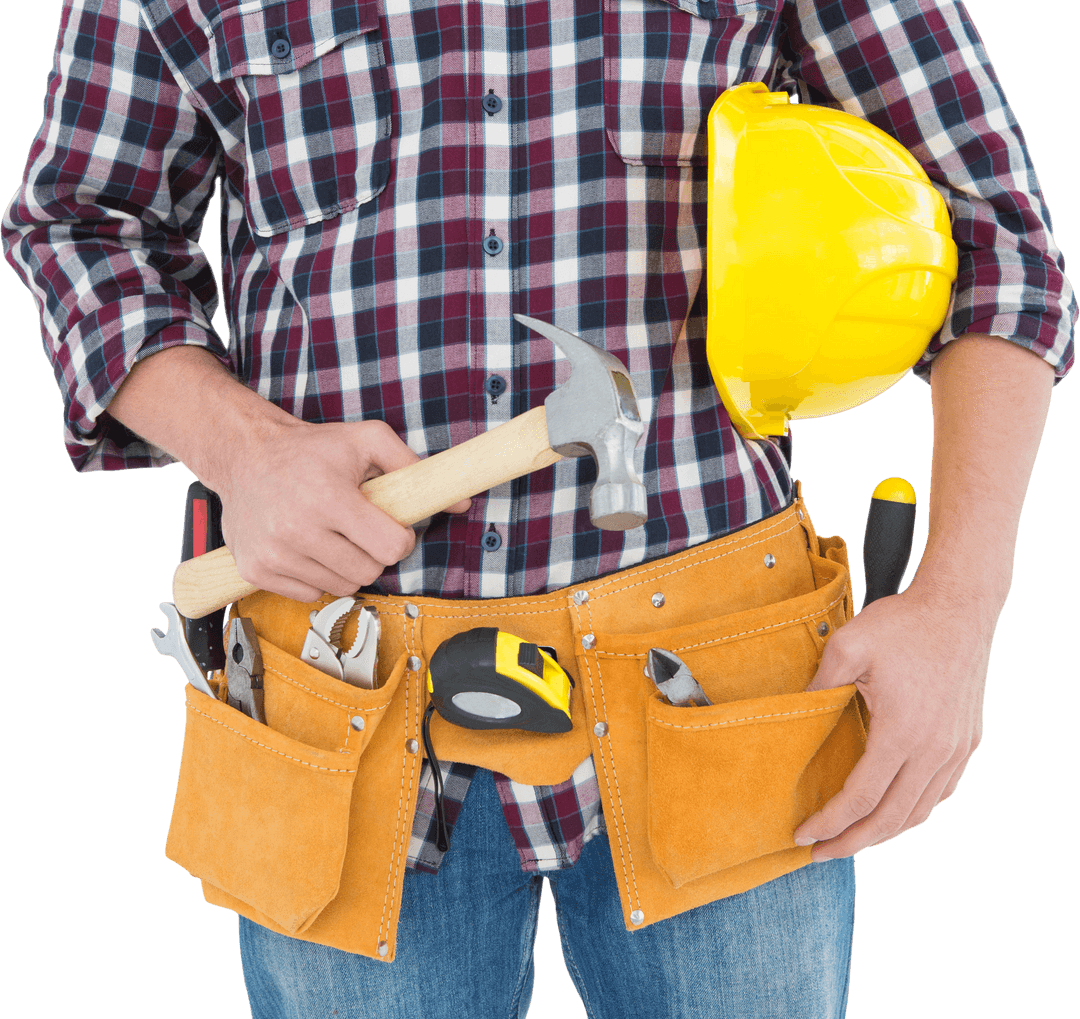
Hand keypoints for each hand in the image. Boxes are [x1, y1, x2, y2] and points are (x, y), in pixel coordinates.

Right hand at [216, 416, 468, 601]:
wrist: (244, 455)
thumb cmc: (310, 448)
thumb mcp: (367, 440)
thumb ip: (414, 467)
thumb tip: (460, 502)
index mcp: (328, 497)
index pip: (391, 549)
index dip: (399, 539)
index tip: (390, 527)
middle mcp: (297, 529)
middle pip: (369, 572)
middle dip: (374, 553)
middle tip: (361, 530)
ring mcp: (274, 554)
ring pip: (341, 587)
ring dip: (347, 566)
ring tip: (333, 535)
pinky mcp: (256, 571)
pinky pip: (310, 594)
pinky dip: (318, 577)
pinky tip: (308, 548)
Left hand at [793, 583, 994, 859]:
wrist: (958, 608)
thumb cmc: (902, 624)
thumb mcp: (847, 646)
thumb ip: (818, 686)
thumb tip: (790, 714)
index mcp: (902, 732)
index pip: (862, 797)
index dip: (830, 822)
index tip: (802, 835)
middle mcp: (934, 750)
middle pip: (891, 819)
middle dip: (852, 843)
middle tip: (819, 854)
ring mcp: (956, 749)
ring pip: (919, 811)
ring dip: (883, 833)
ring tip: (850, 839)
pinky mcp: (966, 742)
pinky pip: (939, 793)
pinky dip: (911, 811)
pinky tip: (889, 812)